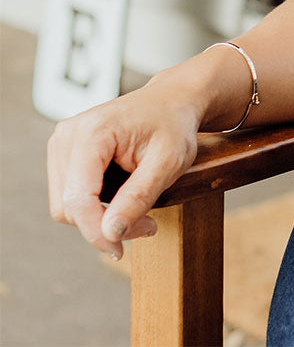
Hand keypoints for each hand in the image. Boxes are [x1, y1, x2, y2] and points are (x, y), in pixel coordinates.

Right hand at [46, 79, 203, 261]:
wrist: (173, 100)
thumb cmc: (174, 125)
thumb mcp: (169, 161)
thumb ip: (139, 197)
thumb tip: (110, 232)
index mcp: (92, 131)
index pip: (78, 200)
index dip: (96, 232)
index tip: (122, 249)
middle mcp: (68, 134)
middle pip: (67, 207)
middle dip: (102, 225)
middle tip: (145, 223)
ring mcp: (62, 142)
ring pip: (65, 206)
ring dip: (98, 217)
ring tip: (138, 206)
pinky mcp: (64, 152)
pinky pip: (70, 195)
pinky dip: (94, 205)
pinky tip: (123, 193)